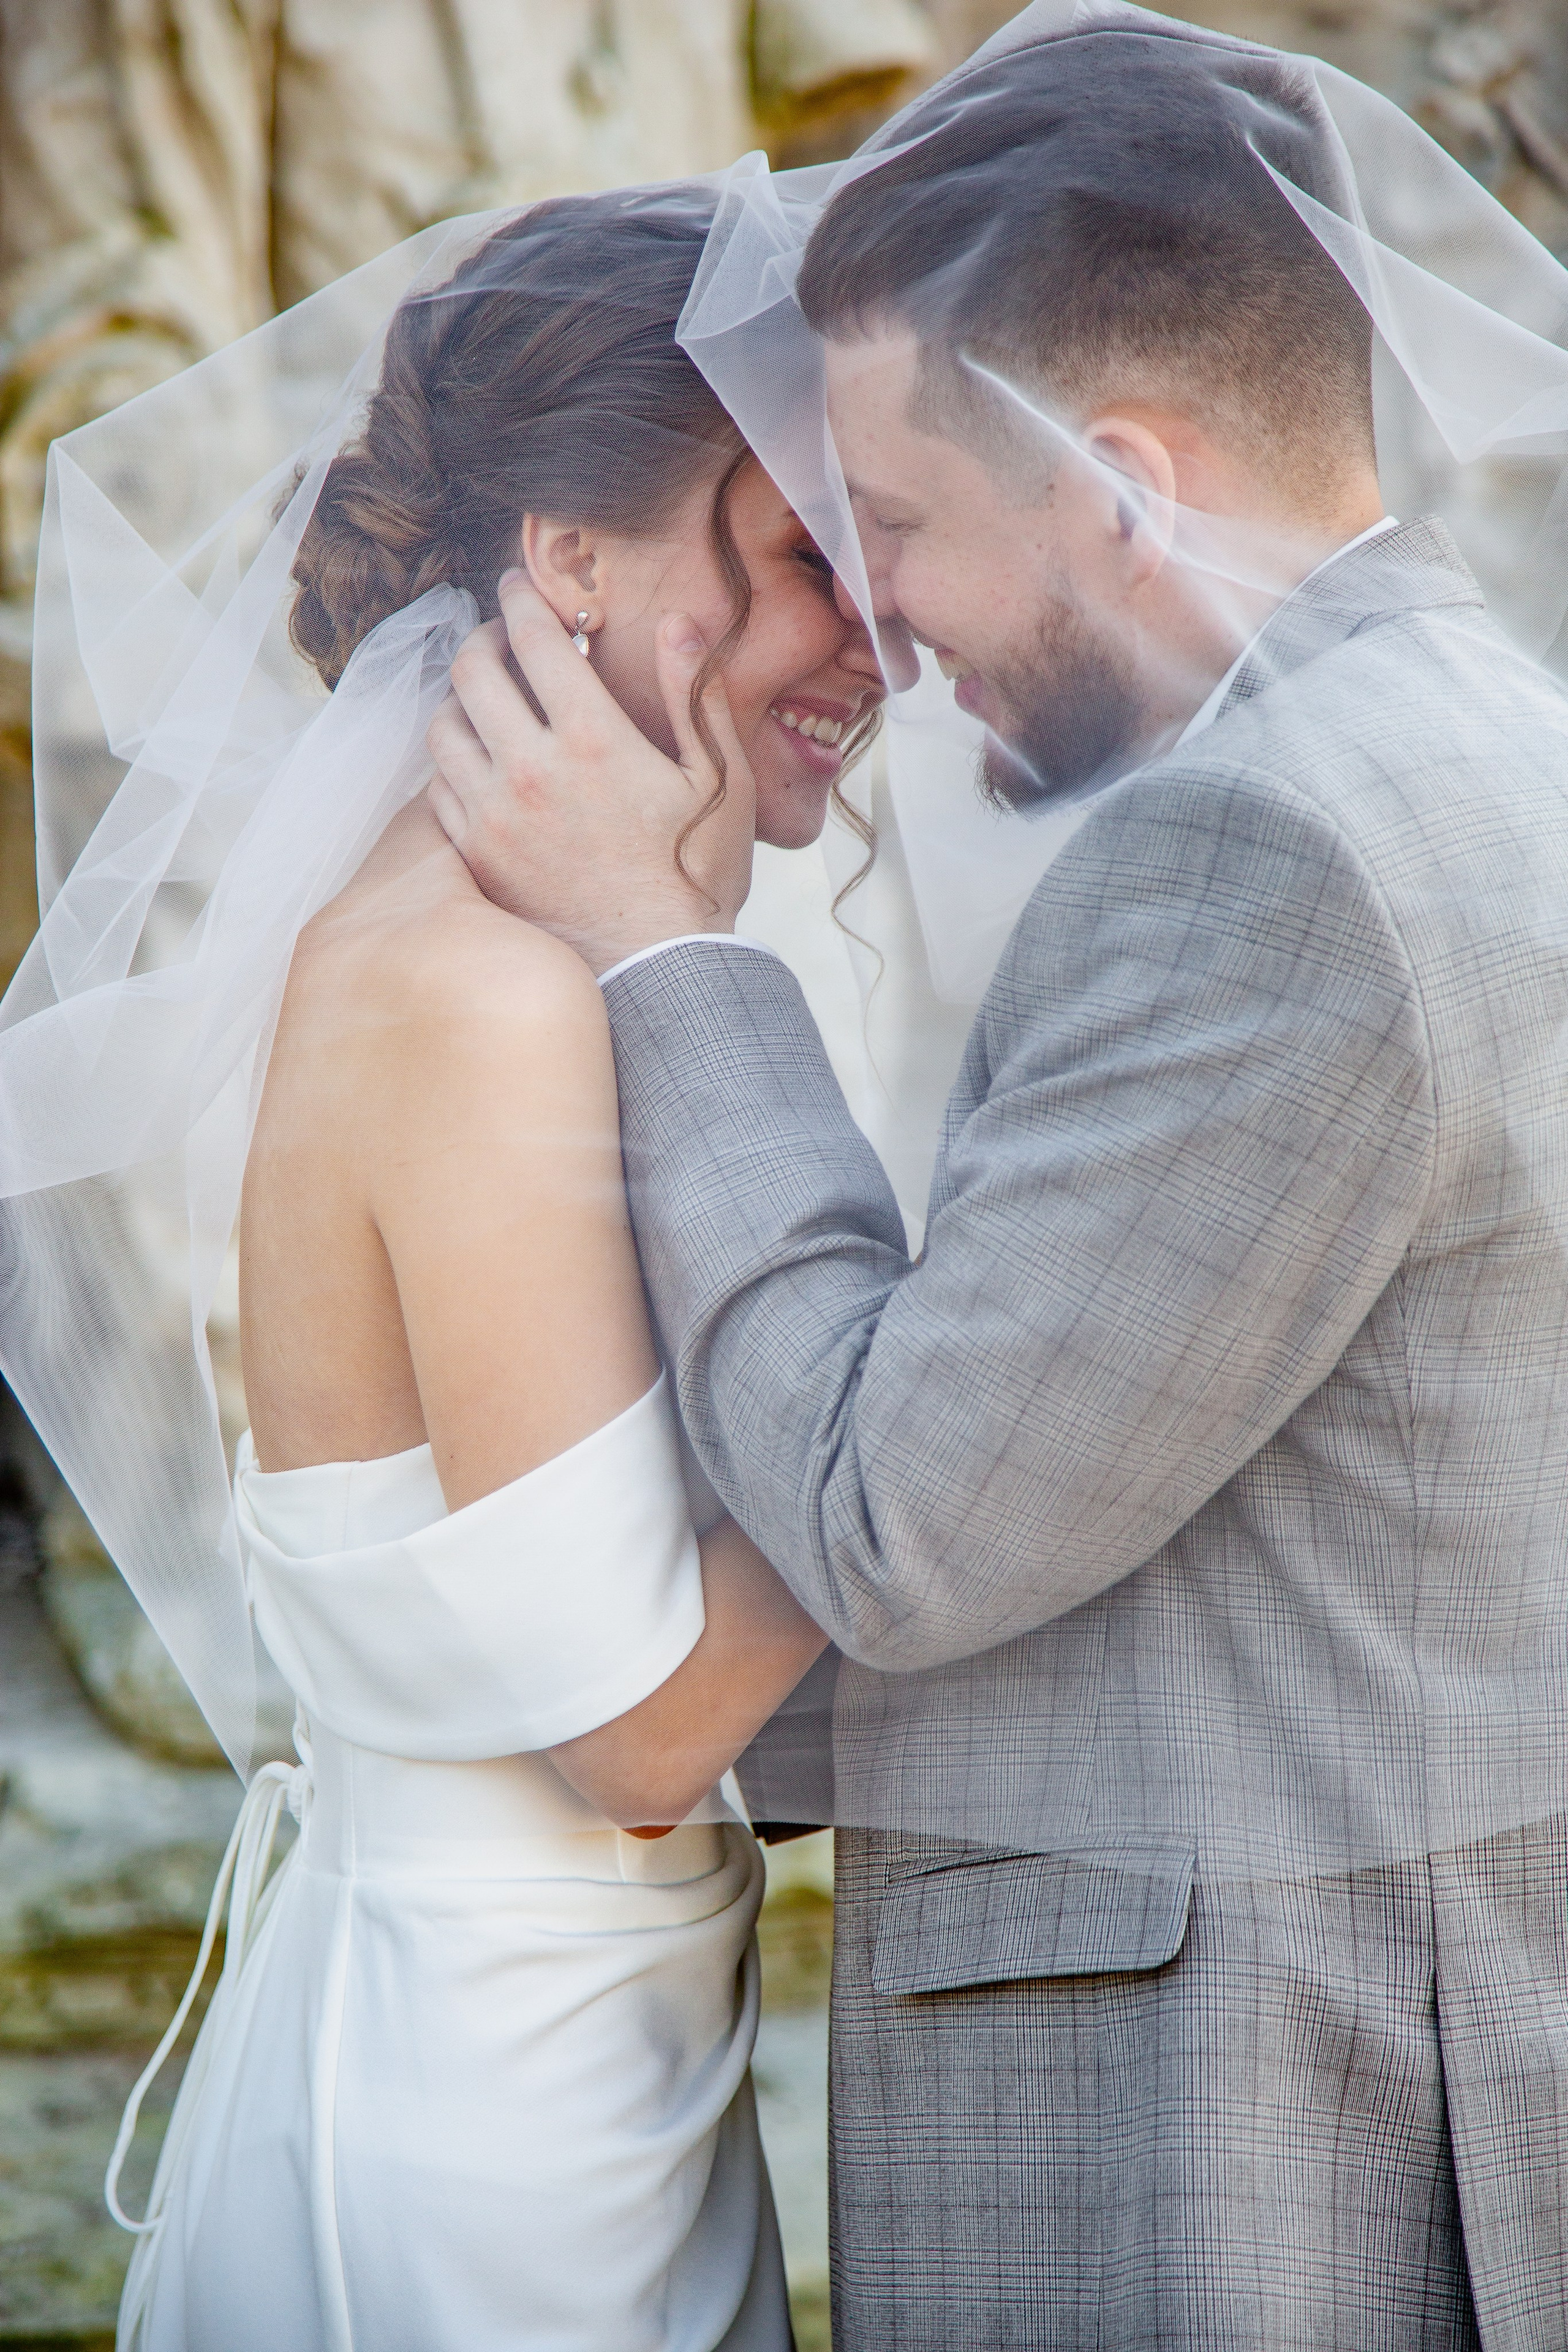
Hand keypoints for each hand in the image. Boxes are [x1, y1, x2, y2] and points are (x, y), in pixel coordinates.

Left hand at [427, 573, 755, 972]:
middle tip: (500, 635)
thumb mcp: (720, 780)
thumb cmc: (697, 875)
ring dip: (460, 695)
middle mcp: (529, 770)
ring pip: (444, 725)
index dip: (520, 600)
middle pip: (472, 670)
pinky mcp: (475, 855)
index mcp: (592, 740)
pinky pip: (437, 785)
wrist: (657, 971)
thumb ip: (696, 694)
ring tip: (483, 693)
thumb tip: (675, 622)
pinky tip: (475, 756)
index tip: (518, 586)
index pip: (533, 639)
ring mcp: (493, 816)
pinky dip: (450, 756)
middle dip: (483, 637)